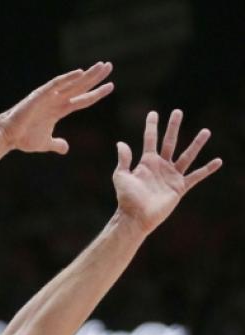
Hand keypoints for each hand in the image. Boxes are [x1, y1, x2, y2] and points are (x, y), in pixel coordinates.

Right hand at [0, 61, 113, 153]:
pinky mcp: (39, 95)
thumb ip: (56, 144)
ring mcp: (48, 96)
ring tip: (102, 66)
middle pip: (80, 86)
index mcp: (59, 110)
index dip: (96, 93)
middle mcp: (56, 100)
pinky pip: (56, 84)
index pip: (82, 100)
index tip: (111, 86)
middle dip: (95, 77)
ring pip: (72, 83)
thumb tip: (65, 148)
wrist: (7, 136)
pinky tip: (80, 72)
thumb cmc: (23, 138)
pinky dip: (68, 78)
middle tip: (109, 66)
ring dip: (87, 74)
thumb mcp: (45, 143)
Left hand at [113, 110, 222, 232]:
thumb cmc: (126, 198)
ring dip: (196, 144)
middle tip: (178, 112)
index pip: (150, 139)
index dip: (151, 126)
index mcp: (146, 162)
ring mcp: (171, 176)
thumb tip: (121, 143)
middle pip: (169, 142)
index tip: (154, 113)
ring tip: (206, 131)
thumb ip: (123, 160)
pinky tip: (218, 161)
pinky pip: (196, 176)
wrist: (136, 217)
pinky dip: (207, 169)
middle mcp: (161, 166)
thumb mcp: (121, 176)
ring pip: (187, 156)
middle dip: (173, 127)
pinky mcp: (180, 187)